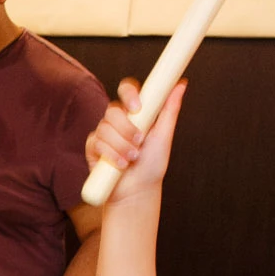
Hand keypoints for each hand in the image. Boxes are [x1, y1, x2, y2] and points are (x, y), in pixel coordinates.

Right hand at [85, 79, 184, 204]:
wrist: (136, 191)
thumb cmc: (152, 165)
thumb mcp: (164, 136)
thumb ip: (170, 109)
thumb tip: (181, 84)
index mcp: (135, 113)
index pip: (127, 90)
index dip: (129, 94)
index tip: (138, 108)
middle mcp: (118, 121)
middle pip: (113, 110)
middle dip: (126, 128)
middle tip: (139, 141)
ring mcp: (104, 134)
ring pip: (105, 128)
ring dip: (121, 145)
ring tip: (132, 158)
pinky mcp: (93, 148)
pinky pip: (97, 143)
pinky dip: (111, 154)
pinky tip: (120, 165)